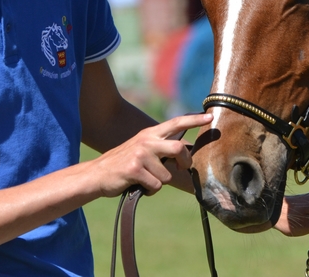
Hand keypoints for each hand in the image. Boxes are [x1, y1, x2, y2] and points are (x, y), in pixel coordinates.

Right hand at [91, 112, 212, 197]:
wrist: (98, 174)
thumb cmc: (125, 164)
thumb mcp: (142, 149)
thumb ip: (161, 148)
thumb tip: (186, 155)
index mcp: (150, 134)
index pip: (176, 123)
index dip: (194, 120)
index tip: (210, 117)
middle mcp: (146, 141)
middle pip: (179, 148)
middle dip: (185, 162)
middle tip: (181, 168)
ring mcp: (140, 154)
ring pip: (167, 175)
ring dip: (158, 182)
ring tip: (144, 179)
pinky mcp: (134, 169)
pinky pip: (155, 185)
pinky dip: (149, 190)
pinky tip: (138, 185)